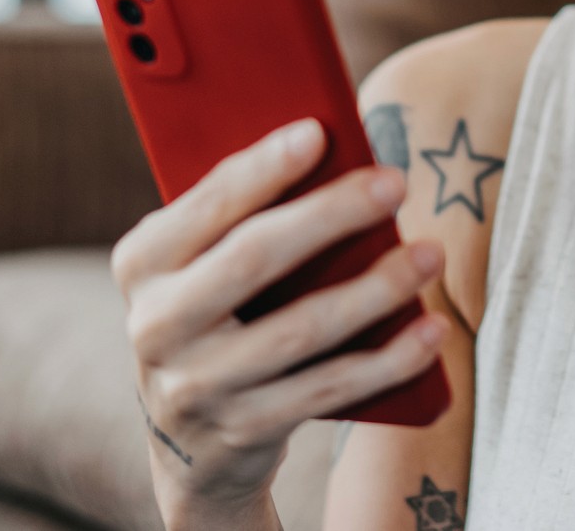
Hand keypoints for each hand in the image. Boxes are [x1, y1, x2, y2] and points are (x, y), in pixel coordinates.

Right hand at [111, 118, 448, 530]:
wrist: (193, 442)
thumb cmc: (218, 313)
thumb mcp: (202, 265)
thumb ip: (242, 218)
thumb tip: (332, 152)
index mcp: (143, 262)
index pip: (207, 204)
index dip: (262, 168)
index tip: (318, 133)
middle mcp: (156, 324)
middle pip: (253, 258)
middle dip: (331, 214)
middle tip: (395, 183)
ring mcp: (196, 385)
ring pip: (300, 329)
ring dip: (376, 289)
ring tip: (429, 254)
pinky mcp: (244, 430)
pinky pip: (328, 388)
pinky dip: (389, 358)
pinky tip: (431, 329)